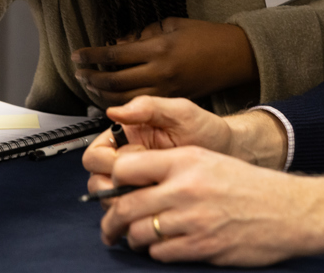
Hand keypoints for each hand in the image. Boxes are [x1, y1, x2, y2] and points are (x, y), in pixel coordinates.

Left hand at [72, 17, 256, 103]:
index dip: (92, 56)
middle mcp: (160, 73)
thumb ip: (143, 34)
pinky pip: (139, 104)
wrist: (234, 57)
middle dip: (92, 78)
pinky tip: (111, 96)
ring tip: (90, 84)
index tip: (78, 55)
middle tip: (80, 71)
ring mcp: (166, 90)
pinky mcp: (172, 100)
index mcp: (159, 49)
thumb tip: (118, 43)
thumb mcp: (172, 24)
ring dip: (102, 93)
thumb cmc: (206, 36)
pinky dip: (120, 102)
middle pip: (114, 81)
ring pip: (124, 99)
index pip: (115, 55)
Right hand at [83, 96, 234, 201]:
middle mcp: (126, 161)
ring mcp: (137, 183)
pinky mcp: (148, 200)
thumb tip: (114, 111)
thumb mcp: (179, 111)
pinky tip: (157, 209)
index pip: (94, 156)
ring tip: (154, 195)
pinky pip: (131, 213)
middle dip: (114, 186)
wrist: (228, 152)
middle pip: (96, 181)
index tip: (136, 158)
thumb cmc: (205, 129)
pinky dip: (137, 216)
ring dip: (125, 203)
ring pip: (109, 200)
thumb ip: (147, 107)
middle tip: (144, 183)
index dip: (109, 162)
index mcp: (125, 137)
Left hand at [99, 146, 323, 265]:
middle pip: (125, 206)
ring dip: (134, 239)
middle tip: (109, 227)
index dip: (112, 182)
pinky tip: (164, 246)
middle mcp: (185, 188)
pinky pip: (161, 253)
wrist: (289, 211)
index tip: (109, 190)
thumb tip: (132, 179)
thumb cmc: (251, 186)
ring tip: (137, 238)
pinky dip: (157, 252)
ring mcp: (192, 219)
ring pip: (139, 233)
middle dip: (111, 221)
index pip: (126, 168)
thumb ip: (171, 167)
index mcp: (185, 160)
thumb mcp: (209, 161)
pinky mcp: (201, 246)